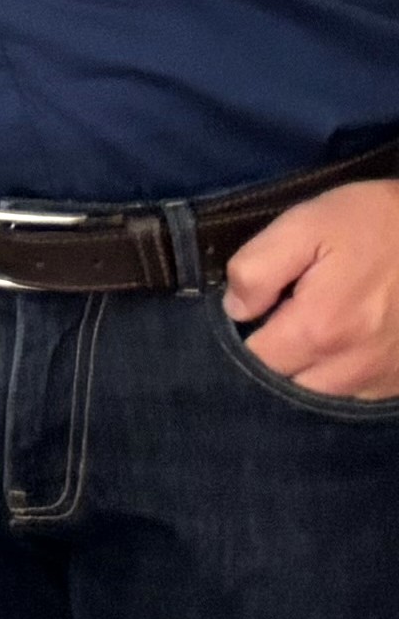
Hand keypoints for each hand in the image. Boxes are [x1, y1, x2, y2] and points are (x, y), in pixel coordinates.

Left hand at [224, 179, 398, 397]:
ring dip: (312, 371)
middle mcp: (354, 367)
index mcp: (319, 330)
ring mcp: (386, 376)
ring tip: (319, 331)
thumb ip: (256, 269)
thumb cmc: (375, 222)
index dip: (245, 336)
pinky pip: (362, 394)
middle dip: (278, 359)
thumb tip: (234, 310)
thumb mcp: (304, 226)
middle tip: (287, 320)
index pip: (255, 359)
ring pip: (326, 395)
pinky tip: (350, 344)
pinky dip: (347, 376)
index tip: (258, 312)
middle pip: (289, 385)